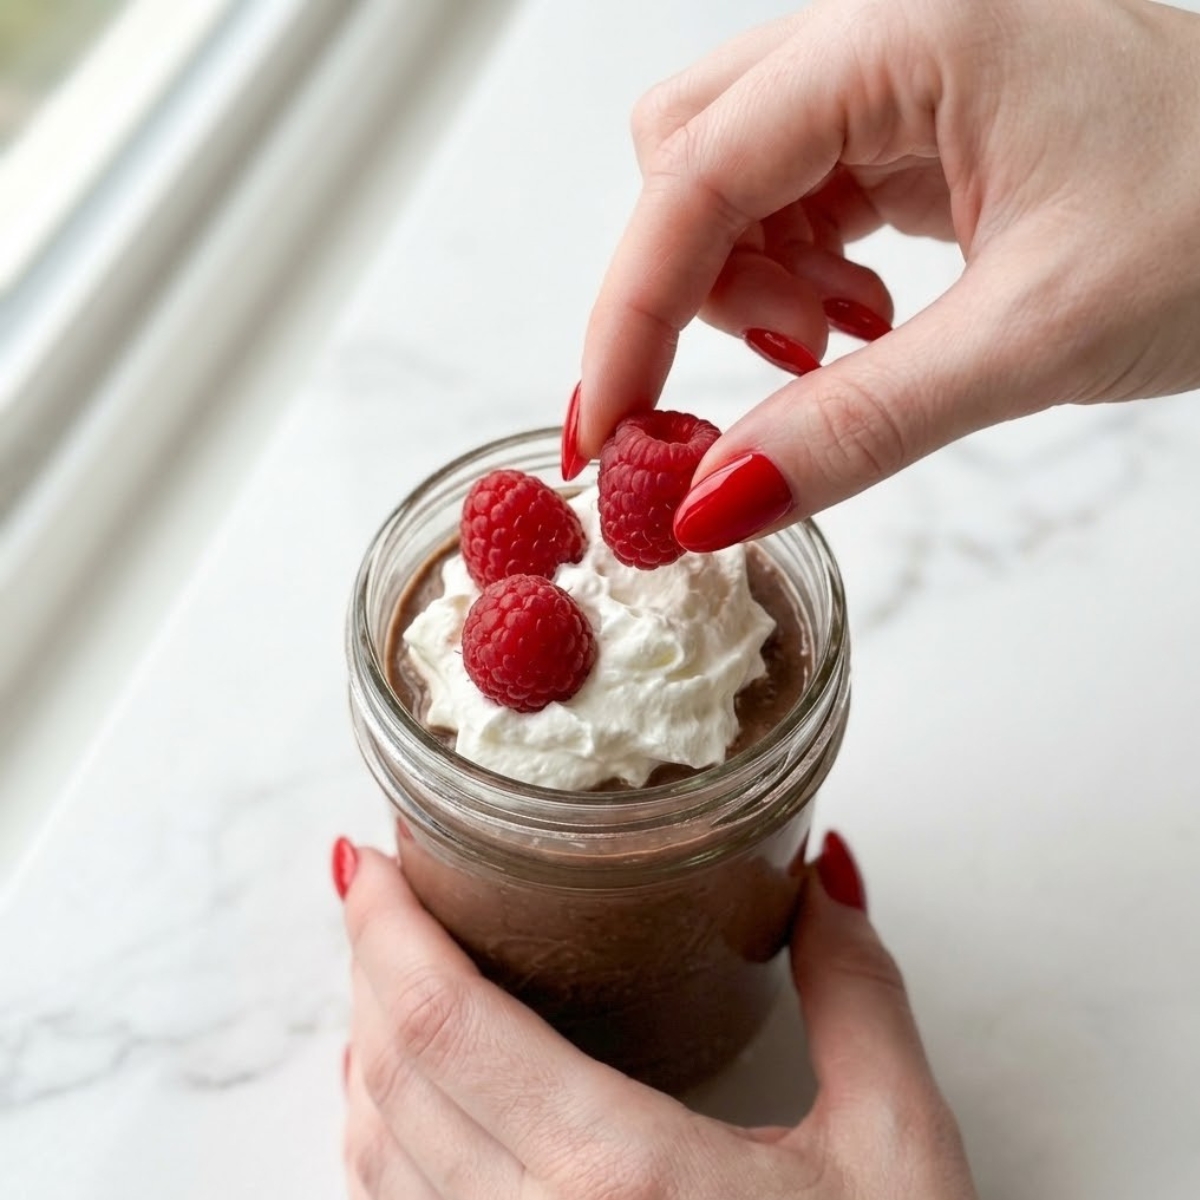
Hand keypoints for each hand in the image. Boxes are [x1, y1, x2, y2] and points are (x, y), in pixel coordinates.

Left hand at [337, 833, 976, 1198]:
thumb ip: (857, 996)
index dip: (386, 927)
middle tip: (388, 889)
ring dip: (366, 1045)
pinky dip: (379, 1136)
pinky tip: (402, 1093)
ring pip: (372, 1154)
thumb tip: (822, 876)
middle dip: (369, 963)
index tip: (372, 860)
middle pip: (389, 1075)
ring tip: (388, 966)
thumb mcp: (895, 1150)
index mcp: (618, 1179)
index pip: (443, 1024)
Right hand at [565, 0, 1199, 549]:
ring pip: (731, 179)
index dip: (629, 312)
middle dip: (693, 284)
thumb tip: (711, 502)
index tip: (602, 431)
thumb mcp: (1032, 340)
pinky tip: (863, 320)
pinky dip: (796, 278)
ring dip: (747, 286)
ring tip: (843, 345)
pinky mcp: (909, 127)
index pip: (697, 171)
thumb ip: (857, 424)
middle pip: (688, 154)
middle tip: (773, 375)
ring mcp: (895, 76)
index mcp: (913, 30)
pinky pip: (794, 198)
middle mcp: (885, 30)